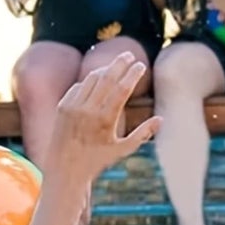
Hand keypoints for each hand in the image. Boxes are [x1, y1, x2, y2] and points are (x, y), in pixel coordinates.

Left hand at [48, 54, 160, 183]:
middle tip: (130, 55)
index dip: (133, 74)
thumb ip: (143, 134)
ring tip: (116, 65)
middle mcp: (87, 110)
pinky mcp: (62, 106)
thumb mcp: (123, 150)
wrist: (64, 168)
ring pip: (92, 78)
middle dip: (120, 63)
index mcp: (105, 120)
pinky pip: (79, 86)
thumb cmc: (97, 161)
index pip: (122, 88)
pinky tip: (98, 80)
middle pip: (107, 77)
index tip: (141, 65)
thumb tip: (161, 119)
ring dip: (105, 69)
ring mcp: (73, 106)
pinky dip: (90, 81)